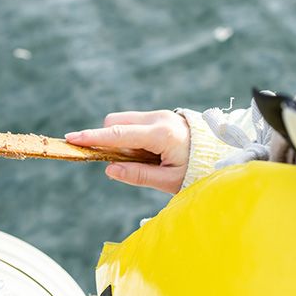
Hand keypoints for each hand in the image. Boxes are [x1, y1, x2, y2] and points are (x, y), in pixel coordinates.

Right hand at [65, 110, 190, 193]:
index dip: (92, 137)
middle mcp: (159, 119)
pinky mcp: (161, 116)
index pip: (118, 134)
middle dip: (108, 139)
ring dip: (121, 140)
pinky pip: (135, 123)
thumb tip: (109, 170)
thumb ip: (137, 175)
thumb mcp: (168, 181)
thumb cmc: (198, 171)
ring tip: (145, 160)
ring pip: (124, 121)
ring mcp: (161, 114)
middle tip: (126, 162)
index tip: (72, 138)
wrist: (223, 155)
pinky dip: (132, 137)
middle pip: (115, 121)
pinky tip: (149, 153)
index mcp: (161, 135)